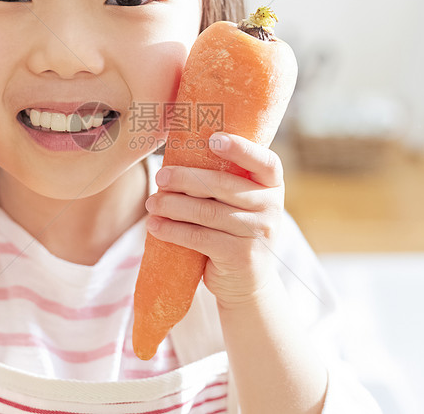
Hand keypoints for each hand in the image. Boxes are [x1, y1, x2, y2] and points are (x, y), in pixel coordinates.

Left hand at [144, 132, 286, 309]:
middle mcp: (271, 207)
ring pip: (207, 211)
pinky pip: (199, 236)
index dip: (241, 149)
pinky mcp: (240, 256)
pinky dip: (172, 230)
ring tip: (152, 203)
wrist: (247, 284)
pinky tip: (154, 225)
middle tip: (160, 177)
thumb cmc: (233, 231)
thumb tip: (174, 159)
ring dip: (173, 205)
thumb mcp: (238, 204)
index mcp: (272, 186)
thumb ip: (222, 182)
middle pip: (223, 185)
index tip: (214, 138)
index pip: (265, 162)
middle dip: (185, 178)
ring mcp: (257, 233)